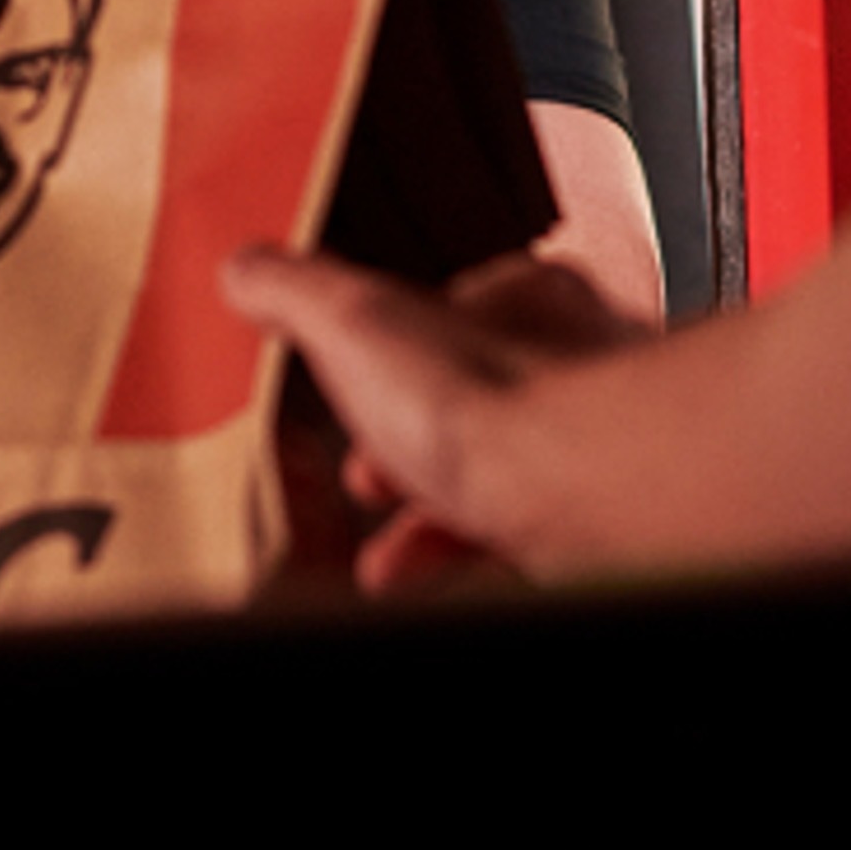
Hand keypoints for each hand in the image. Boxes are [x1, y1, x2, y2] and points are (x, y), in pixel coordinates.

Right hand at [224, 243, 650, 587]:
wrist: (578, 489)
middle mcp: (580, 371)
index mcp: (529, 305)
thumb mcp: (353, 320)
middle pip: (480, 409)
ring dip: (435, 524)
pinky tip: (431, 580)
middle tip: (366, 482)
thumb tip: (247, 268)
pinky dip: (473, 567)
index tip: (350, 393)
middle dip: (409, 455)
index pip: (459, 316)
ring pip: (509, 488)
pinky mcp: (603, 531)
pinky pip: (532, 551)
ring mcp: (596, 454)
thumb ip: (296, 292)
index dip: (390, 360)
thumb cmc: (492, 400)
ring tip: (385, 560)